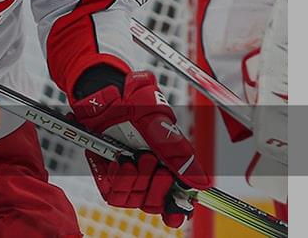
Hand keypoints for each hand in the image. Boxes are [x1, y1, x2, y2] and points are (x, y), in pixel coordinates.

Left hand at [71, 71, 210, 227]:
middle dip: (155, 186)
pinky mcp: (108, 174)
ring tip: (131, 158)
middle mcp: (149, 173)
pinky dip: (117, 179)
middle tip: (150, 161)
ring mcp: (129, 175)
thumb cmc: (135, 103)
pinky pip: (113, 193)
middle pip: (156, 203)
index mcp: (169, 165)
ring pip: (135, 200)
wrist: (105, 94)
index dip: (179, 210)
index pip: (178, 199)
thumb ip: (180, 154)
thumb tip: (202, 183)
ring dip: (135, 180)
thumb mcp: (162, 123)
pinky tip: (118, 162)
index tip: (175, 212)